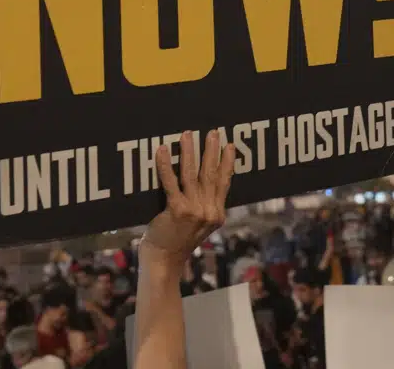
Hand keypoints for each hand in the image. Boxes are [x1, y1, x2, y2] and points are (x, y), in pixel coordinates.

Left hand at [142, 130, 234, 264]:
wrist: (163, 261)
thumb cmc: (176, 241)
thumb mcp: (198, 225)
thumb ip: (203, 207)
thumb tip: (199, 181)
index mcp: (217, 214)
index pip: (224, 183)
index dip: (227, 163)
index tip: (229, 146)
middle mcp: (209, 211)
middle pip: (211, 174)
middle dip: (211, 151)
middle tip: (212, 132)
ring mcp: (194, 210)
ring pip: (192, 174)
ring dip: (189, 152)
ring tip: (187, 135)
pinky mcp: (177, 210)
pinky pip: (171, 182)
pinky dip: (167, 164)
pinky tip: (164, 150)